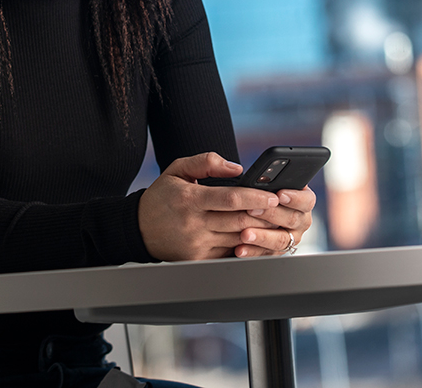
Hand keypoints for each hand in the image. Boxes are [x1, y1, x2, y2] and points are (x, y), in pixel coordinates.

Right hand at [138, 152, 284, 260]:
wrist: (138, 229)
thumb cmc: (162, 196)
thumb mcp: (177, 169)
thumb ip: (206, 162)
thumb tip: (237, 168)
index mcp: (190, 199)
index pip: (230, 199)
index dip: (255, 197)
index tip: (272, 196)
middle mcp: (194, 224)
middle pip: (239, 221)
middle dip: (265, 216)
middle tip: (282, 209)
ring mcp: (197, 245)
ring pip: (238, 239)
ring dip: (260, 232)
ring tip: (276, 222)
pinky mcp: (199, 259)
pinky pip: (229, 252)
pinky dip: (246, 246)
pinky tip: (258, 237)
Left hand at [235, 185, 316, 257]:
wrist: (256, 211)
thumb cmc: (263, 191)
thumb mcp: (269, 182)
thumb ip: (267, 179)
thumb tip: (252, 173)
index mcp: (303, 201)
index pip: (307, 200)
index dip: (294, 198)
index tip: (279, 194)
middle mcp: (301, 220)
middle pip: (292, 219)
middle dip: (271, 214)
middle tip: (252, 210)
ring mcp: (291, 237)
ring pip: (281, 240)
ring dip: (261, 236)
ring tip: (245, 234)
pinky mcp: (277, 251)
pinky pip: (266, 254)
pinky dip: (252, 251)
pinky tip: (240, 249)